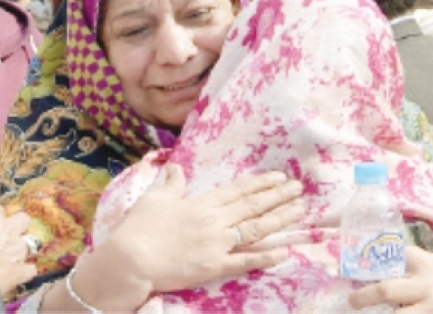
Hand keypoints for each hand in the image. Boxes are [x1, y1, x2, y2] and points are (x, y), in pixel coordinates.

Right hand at [70, 165, 304, 310]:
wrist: (132, 260)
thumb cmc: (140, 227)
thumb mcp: (155, 198)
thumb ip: (171, 183)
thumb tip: (176, 167)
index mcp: (202, 202)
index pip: (239, 190)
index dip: (261, 184)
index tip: (281, 177)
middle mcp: (216, 221)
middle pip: (253, 207)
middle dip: (278, 197)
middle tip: (300, 190)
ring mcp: (218, 244)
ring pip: (255, 229)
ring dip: (279, 220)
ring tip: (299, 212)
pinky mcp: (215, 266)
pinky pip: (246, 261)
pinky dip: (266, 256)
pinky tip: (284, 251)